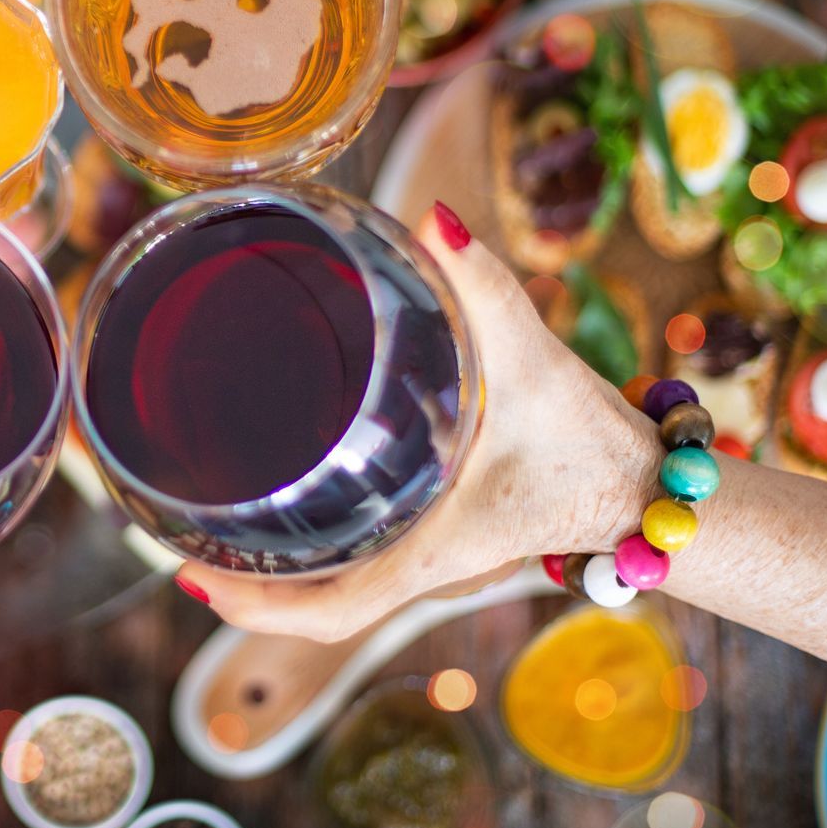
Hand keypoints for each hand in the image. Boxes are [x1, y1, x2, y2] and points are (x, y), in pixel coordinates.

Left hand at [174, 204, 660, 641]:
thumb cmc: (591, 436)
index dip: (259, 609)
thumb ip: (484, 285)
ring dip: (279, 577)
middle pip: (320, 607)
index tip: (193, 582)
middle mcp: (425, 563)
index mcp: (435, 546)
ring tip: (212, 536)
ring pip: (340, 590)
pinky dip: (318, 558)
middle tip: (178, 548)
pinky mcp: (441, 537)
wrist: (648, 481)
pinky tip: (288, 516)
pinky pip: (364, 565)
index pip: (335, 609)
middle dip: (249, 593)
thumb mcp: (534, 359)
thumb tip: (433, 218)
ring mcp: (431, 557)